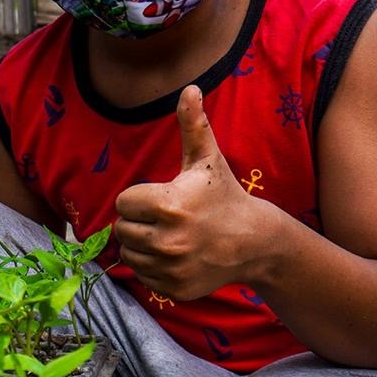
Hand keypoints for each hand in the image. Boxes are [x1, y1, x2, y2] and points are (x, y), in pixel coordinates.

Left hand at [113, 85, 259, 300]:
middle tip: (165, 218)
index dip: (139, 198)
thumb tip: (190, 87)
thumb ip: (192, 124)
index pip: (124, 202)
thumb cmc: (223, 195)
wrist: (255, 242)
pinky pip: (141, 276)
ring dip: (141, 245)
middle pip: (122, 229)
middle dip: (138, 221)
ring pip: (128, 254)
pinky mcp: (174, 289)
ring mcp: (171, 267)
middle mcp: (167, 239)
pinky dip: (152, 267)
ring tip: (168, 235)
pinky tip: (175, 256)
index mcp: (167, 204)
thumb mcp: (207, 159)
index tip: (162, 198)